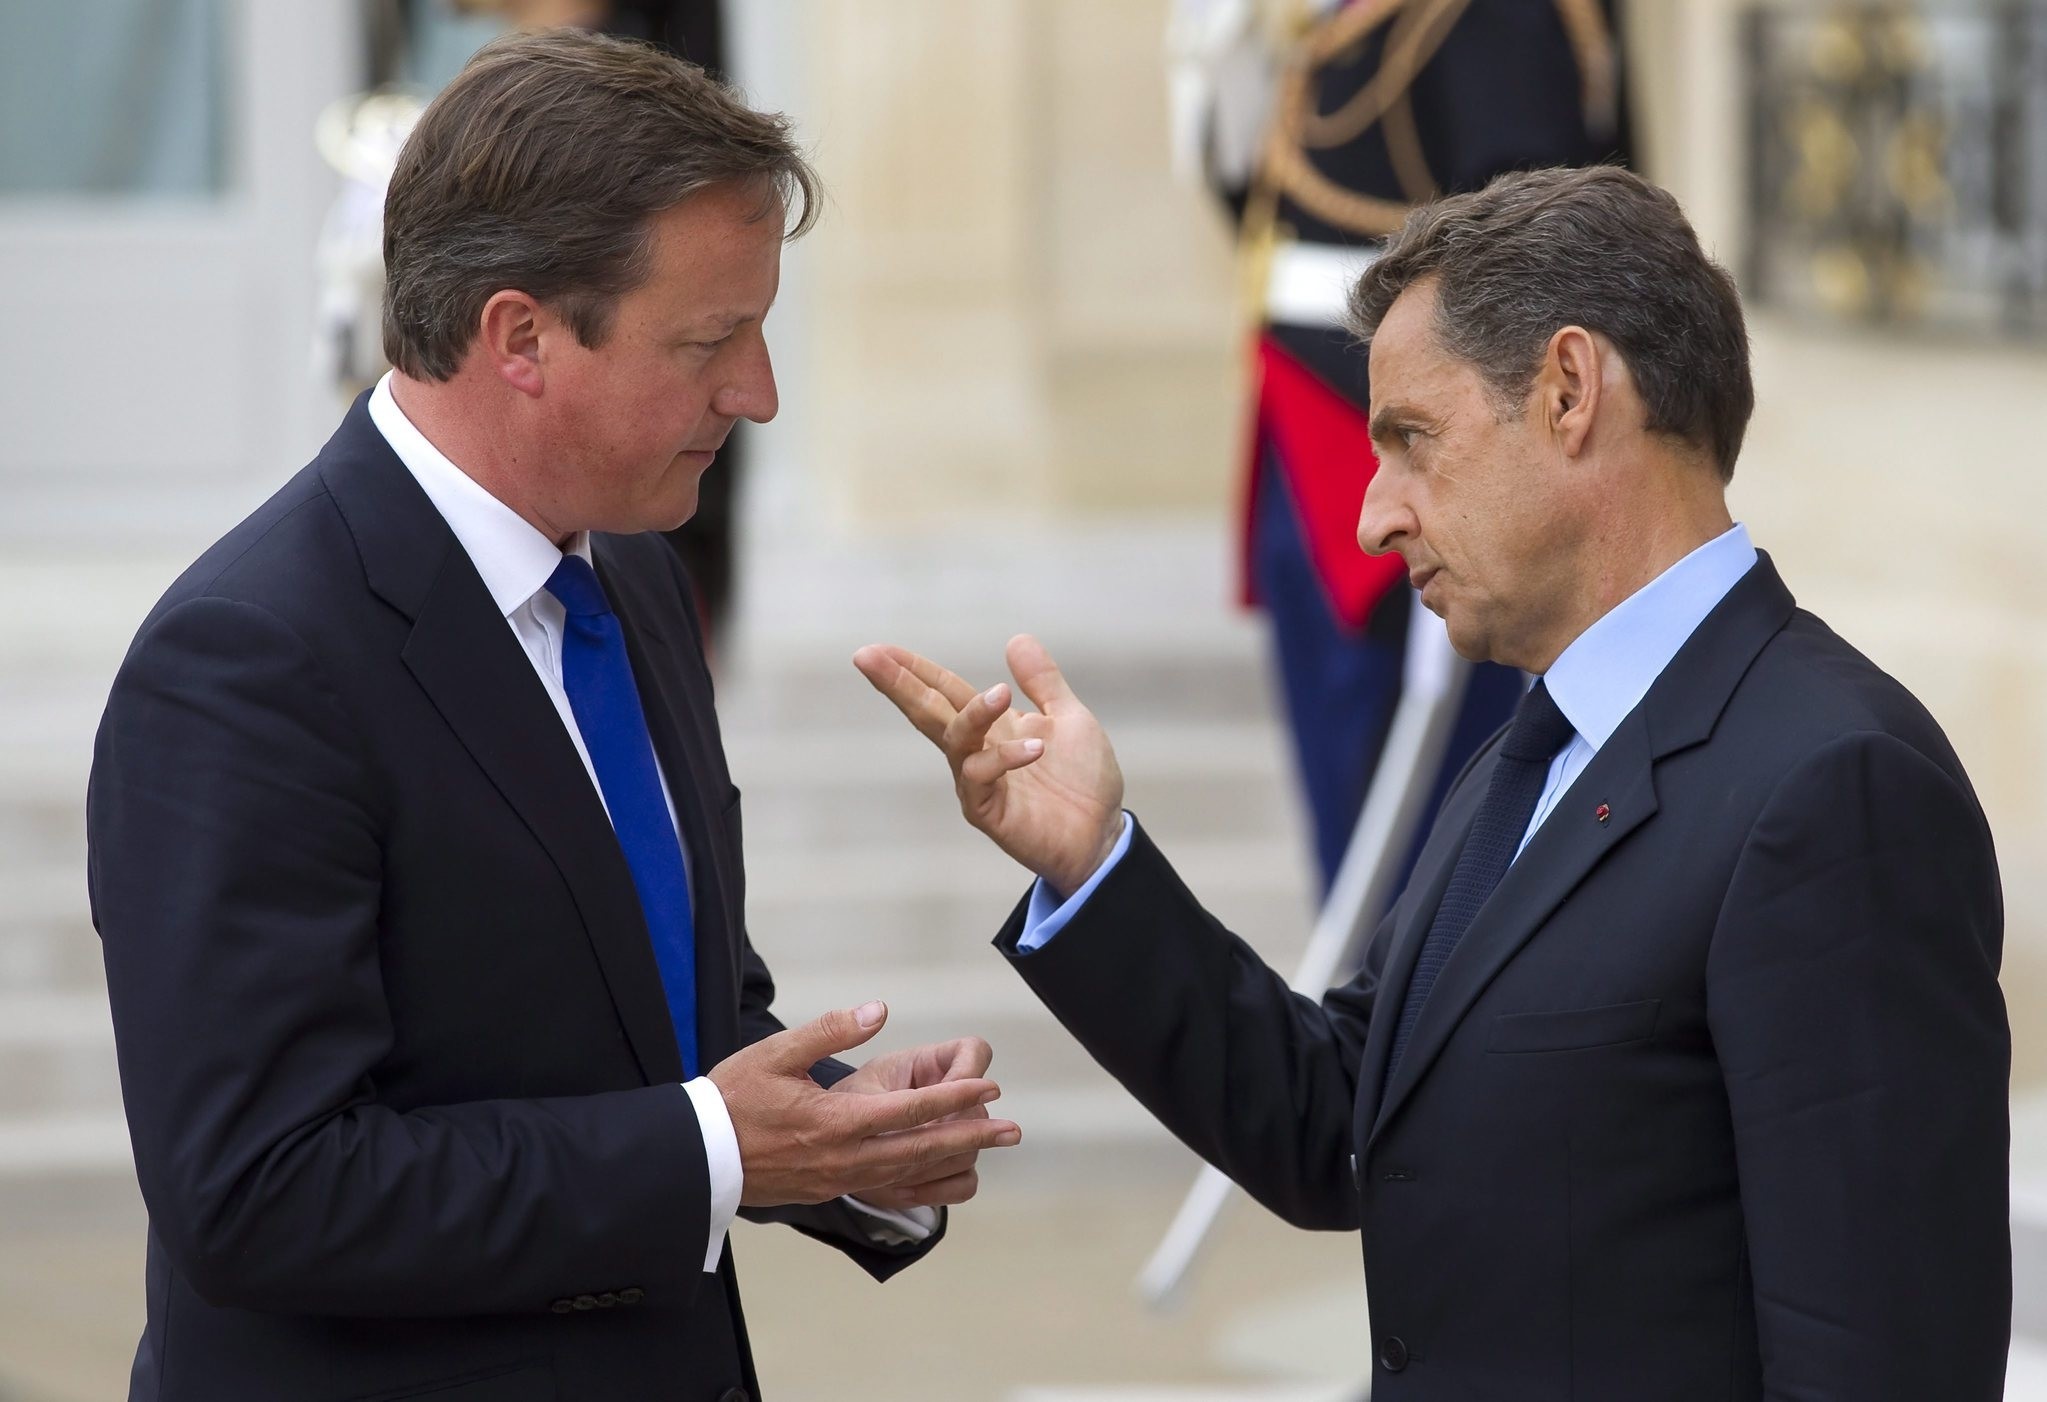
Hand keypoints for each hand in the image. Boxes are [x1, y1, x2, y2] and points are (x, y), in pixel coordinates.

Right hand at [708, 1002, 1019, 1207]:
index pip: (912, 1110)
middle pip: (923, 1148)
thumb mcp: (777, 1053)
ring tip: (988, 1149)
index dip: (955, 1098)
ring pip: (911, 1173)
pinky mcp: (831, 1190)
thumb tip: (879, 1009)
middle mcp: (847, 1157)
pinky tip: (942, 1176)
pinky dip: (923, 1181)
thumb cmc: (733, 1099)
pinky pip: (890, 1191)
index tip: (990, 1087)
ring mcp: (840, 1180)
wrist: (699, 1157)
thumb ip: (830, 1028)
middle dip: (972, 1136)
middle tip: (1013, 1128)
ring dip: (954, 1159)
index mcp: (837, 1121)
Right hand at [853, 634, 1125, 895]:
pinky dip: (1005, 758)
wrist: (1102, 837)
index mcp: (991, 726)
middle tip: (867, 657)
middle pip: (929, 711)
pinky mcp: (988, 812)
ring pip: (955, 741)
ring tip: (999, 694)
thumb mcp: (1069, 718)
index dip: (915, 668)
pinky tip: (1035, 747)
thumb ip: (1043, 682)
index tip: (878, 648)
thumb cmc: (1082, 782)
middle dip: (899, 684)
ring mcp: (977, 783)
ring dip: (972, 715)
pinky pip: (982, 779)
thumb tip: (1016, 639)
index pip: (944, 690)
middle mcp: (976, 751)